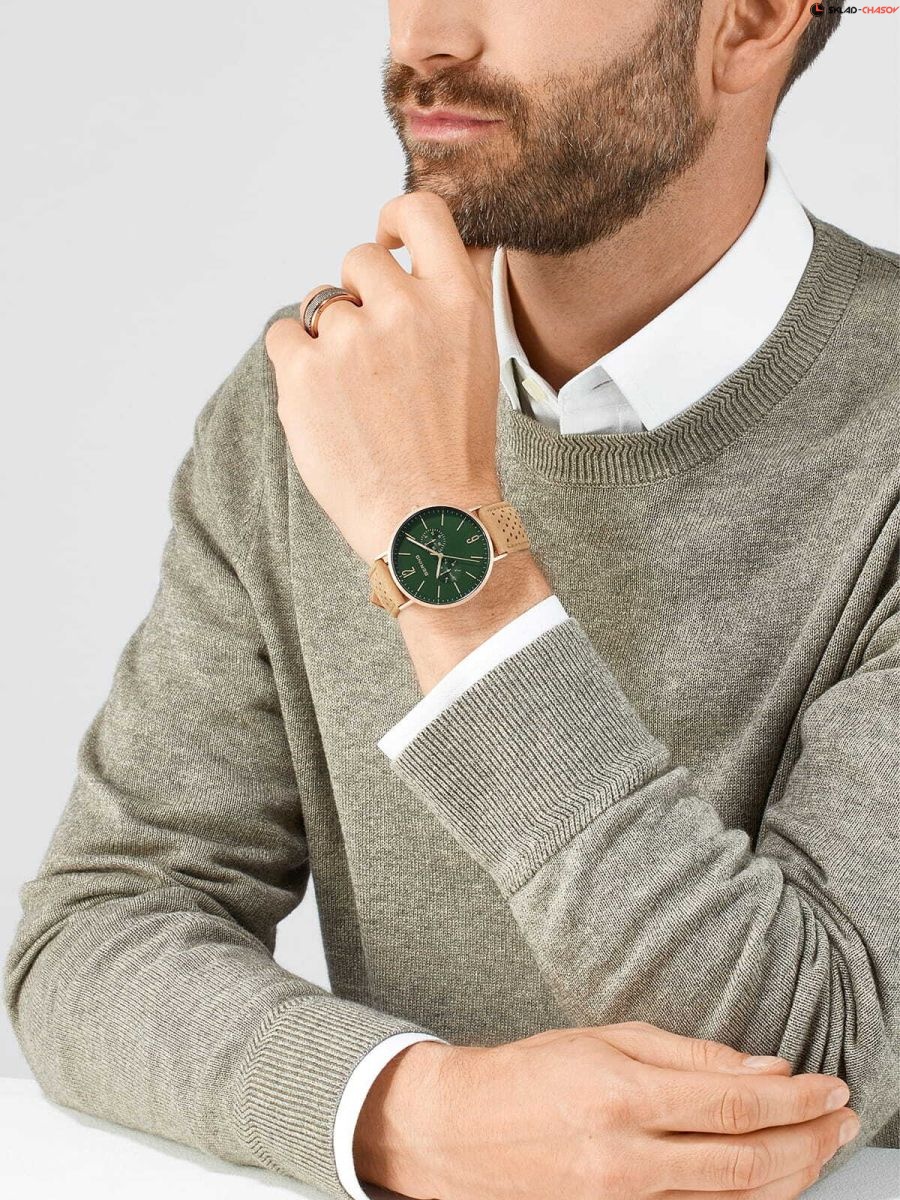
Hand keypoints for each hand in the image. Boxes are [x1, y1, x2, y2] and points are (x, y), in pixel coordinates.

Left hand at [264, 191, 501, 563]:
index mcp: (457, 302)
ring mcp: (351, 339)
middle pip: (359, 260)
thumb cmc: (452, 448)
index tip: (386, 240)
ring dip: (329, 337)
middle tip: (374, 358)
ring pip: (320, 303)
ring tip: (355, 396)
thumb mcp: (475, 360)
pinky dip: (295, 361)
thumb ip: (446, 301)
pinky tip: (324, 402)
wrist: (427, 520)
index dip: (394, 219)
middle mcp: (405, 309)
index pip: (421, 213)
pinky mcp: (304, 372)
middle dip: (359, 297)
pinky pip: (283, 335)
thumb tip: (407, 254)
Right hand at [354, 1022, 858, 1199]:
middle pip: (747, 1160)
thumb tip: (762, 1068)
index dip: (795, 1098)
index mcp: (621, 1093)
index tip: (829, 1085)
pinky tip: (774, 1179)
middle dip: (810, 1140)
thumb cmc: (530, 1073)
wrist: (458, 1131)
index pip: (734, 1102)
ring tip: (824, 1147)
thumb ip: (687, 1054)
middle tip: (845, 1118)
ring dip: (793, 1174)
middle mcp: (626, 1157)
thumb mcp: (603, 1037)